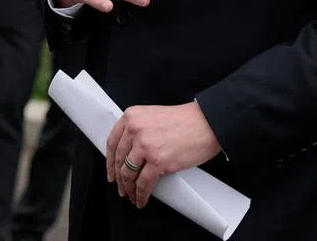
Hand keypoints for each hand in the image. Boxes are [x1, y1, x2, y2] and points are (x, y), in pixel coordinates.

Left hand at [106, 102, 221, 207]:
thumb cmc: (185, 120)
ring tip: (132, 195)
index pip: (112, 142)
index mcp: (131, 116)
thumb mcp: (152, 116)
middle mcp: (135, 130)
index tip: (111, 172)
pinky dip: (140, 194)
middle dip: (119, 178)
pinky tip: (141, 199)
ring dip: (129, 188)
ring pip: (128, 173)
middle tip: (121, 188)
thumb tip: (128, 151)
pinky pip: (143, 183)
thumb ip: (138, 129)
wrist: (206, 123)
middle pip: (119, 160)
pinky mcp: (158, 161)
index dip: (109, 161)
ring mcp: (145, 146)